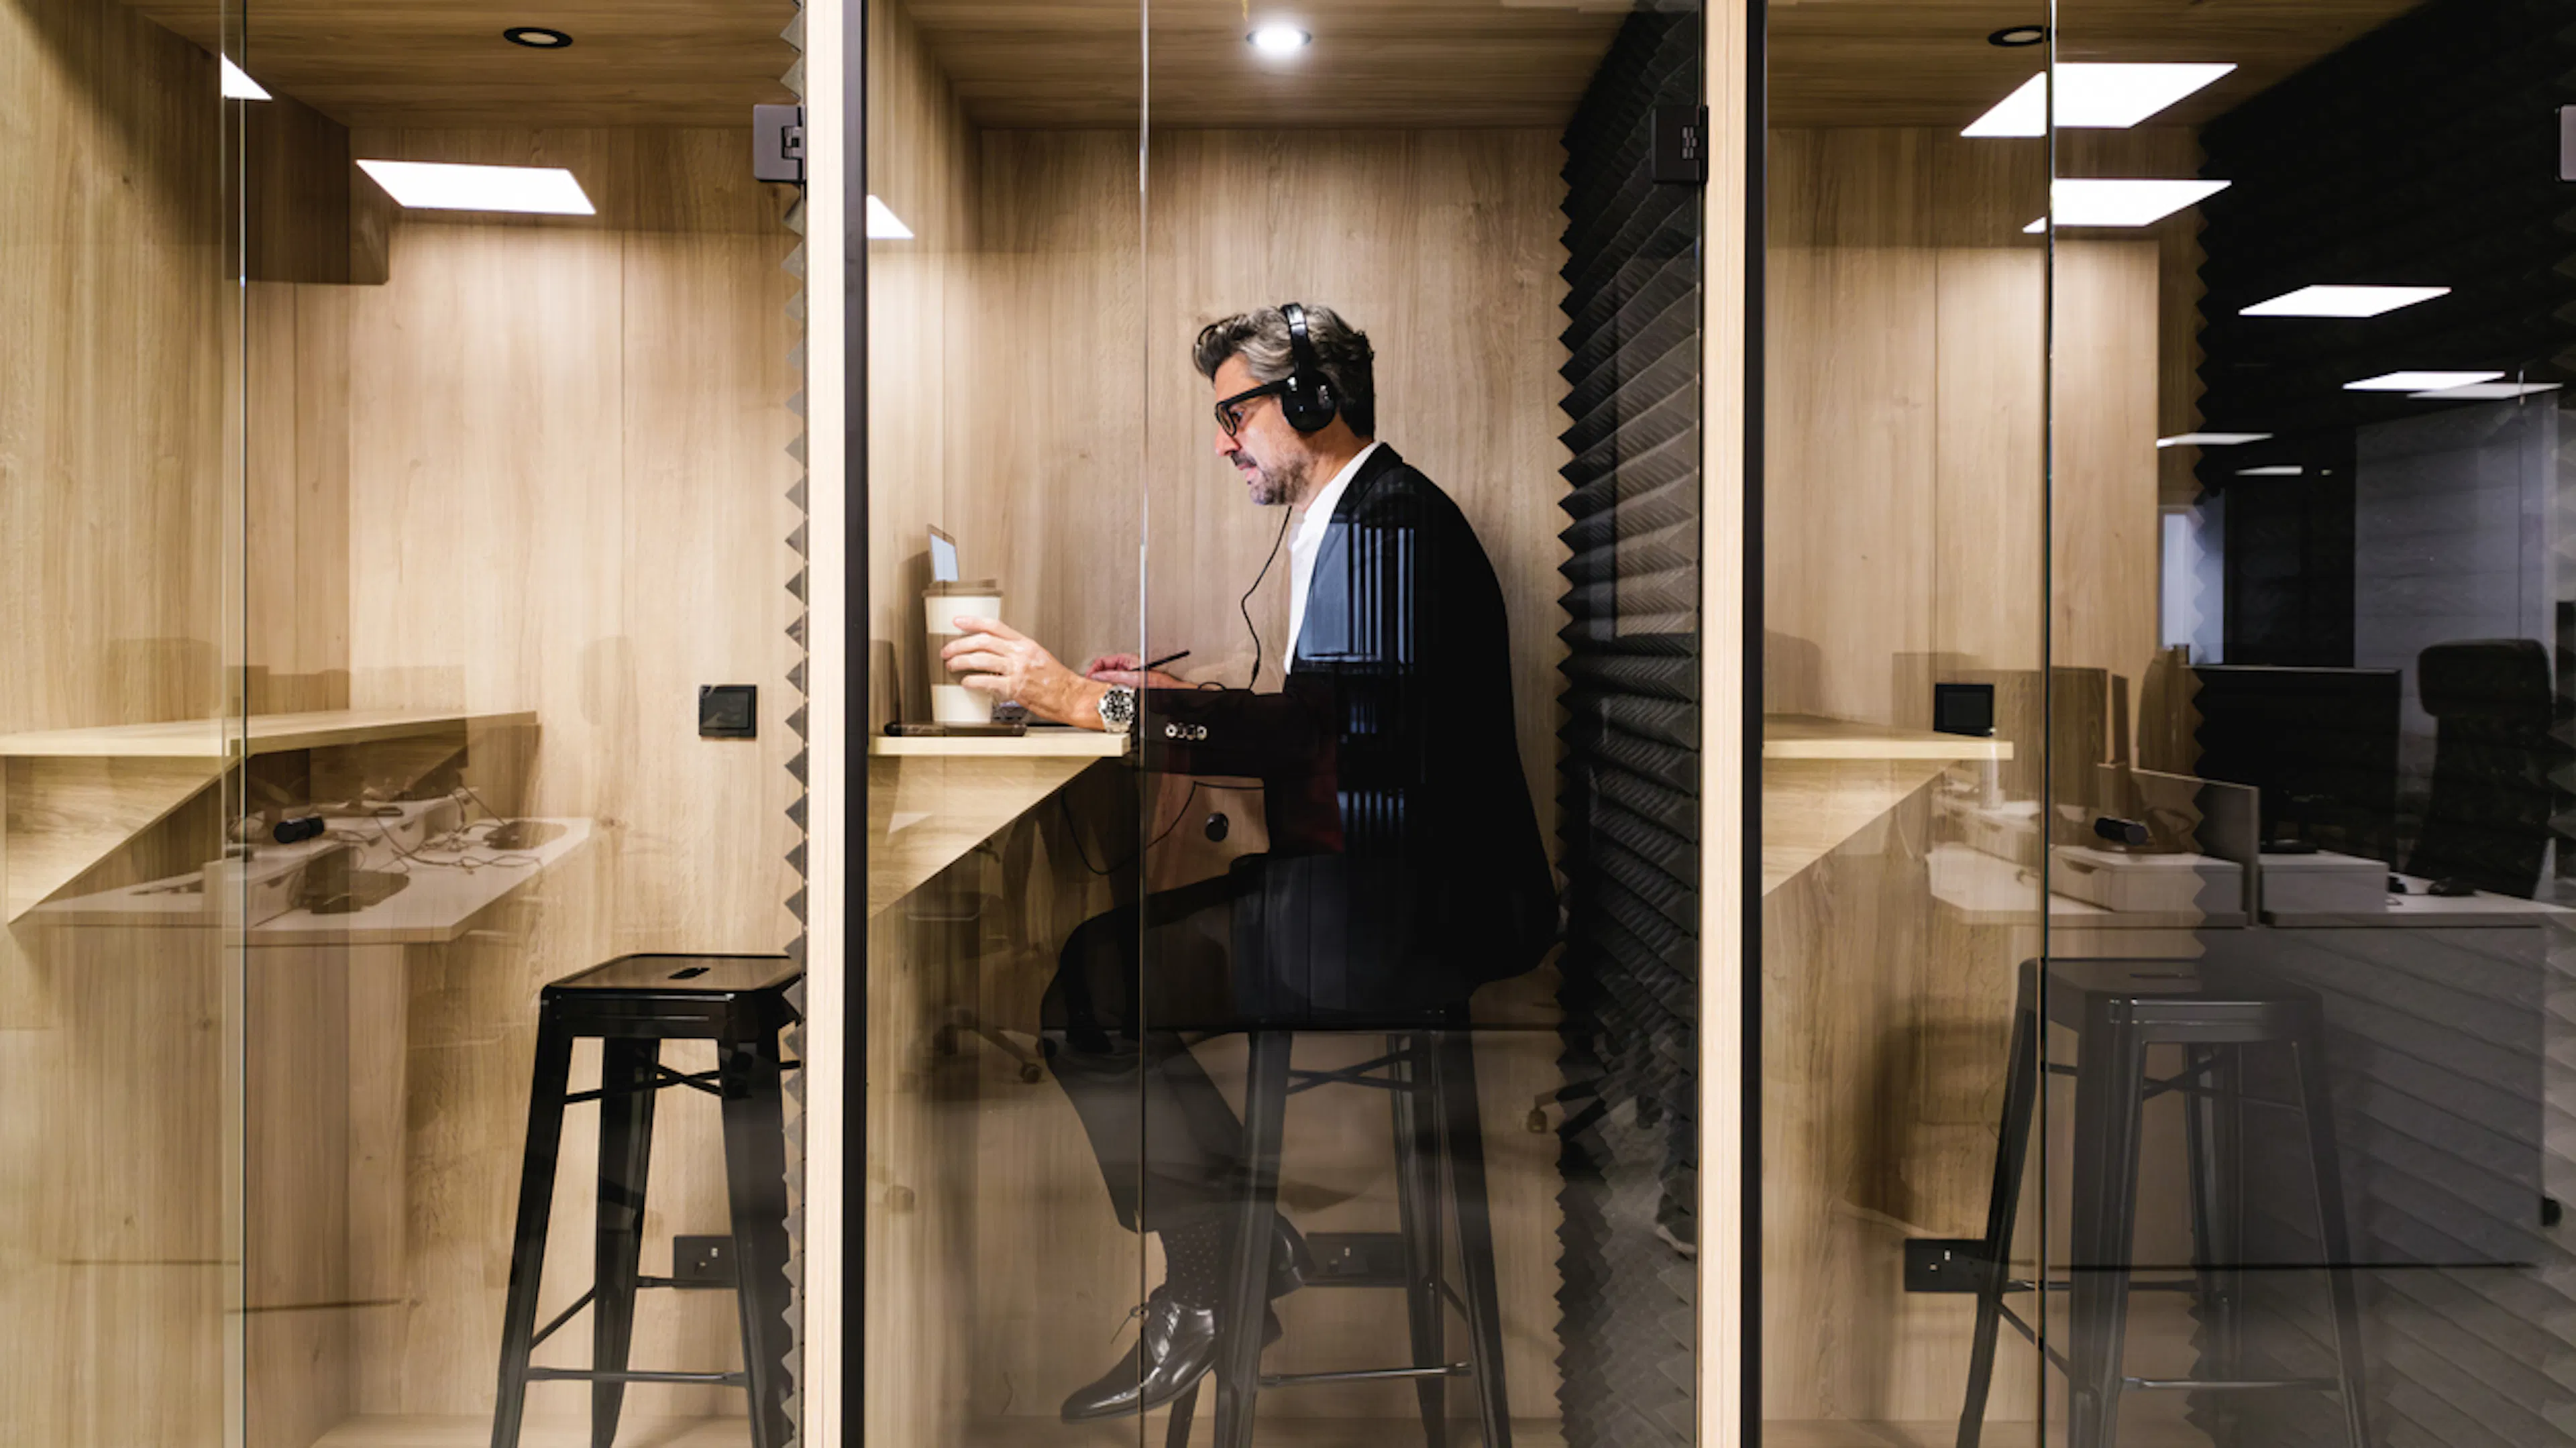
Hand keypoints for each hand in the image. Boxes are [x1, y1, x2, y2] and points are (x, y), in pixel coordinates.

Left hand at [941, 616, 1098, 725]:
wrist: (1071, 696)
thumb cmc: (1057, 680)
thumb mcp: (1038, 656)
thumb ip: (1017, 653)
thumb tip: (995, 654)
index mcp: (1025, 644)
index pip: (995, 626)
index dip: (973, 622)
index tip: (958, 621)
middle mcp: (1020, 653)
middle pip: (983, 641)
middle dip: (960, 645)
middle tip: (948, 650)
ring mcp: (1017, 670)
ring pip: (981, 659)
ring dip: (961, 662)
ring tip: (951, 665)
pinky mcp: (1015, 688)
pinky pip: (987, 681)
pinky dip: (972, 681)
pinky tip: (966, 682)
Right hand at [1083, 652, 1186, 690]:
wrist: (1167, 691)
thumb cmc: (1157, 681)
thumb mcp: (1132, 677)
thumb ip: (1114, 676)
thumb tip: (1098, 676)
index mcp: (1126, 659)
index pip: (1102, 661)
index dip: (1093, 669)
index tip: (1088, 677)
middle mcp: (1126, 667)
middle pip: (1104, 670)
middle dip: (1096, 677)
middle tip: (1091, 685)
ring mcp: (1127, 676)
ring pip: (1108, 679)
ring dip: (1102, 685)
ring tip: (1098, 690)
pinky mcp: (1128, 685)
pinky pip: (1114, 686)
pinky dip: (1109, 690)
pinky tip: (1108, 694)